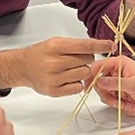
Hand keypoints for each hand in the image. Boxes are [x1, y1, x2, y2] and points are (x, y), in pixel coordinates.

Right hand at [0, 36, 114, 95]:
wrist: (22, 67)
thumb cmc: (40, 54)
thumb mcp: (55, 43)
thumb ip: (76, 45)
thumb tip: (100, 46)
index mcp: (55, 47)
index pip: (85, 45)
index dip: (101, 45)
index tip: (111, 45)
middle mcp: (54, 62)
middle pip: (87, 60)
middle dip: (86, 59)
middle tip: (74, 59)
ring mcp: (54, 78)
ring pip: (85, 74)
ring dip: (82, 71)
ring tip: (69, 69)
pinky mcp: (54, 91)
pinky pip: (78, 87)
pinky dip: (77, 83)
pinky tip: (66, 78)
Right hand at [88, 56, 134, 116]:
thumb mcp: (133, 85)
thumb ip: (114, 83)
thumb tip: (99, 80)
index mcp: (119, 63)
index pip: (98, 66)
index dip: (91, 76)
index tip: (89, 87)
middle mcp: (117, 72)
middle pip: (100, 84)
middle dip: (108, 96)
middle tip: (117, 102)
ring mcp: (119, 84)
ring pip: (107, 95)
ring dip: (118, 104)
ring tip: (130, 106)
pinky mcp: (122, 94)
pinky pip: (115, 102)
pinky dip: (123, 107)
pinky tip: (133, 107)